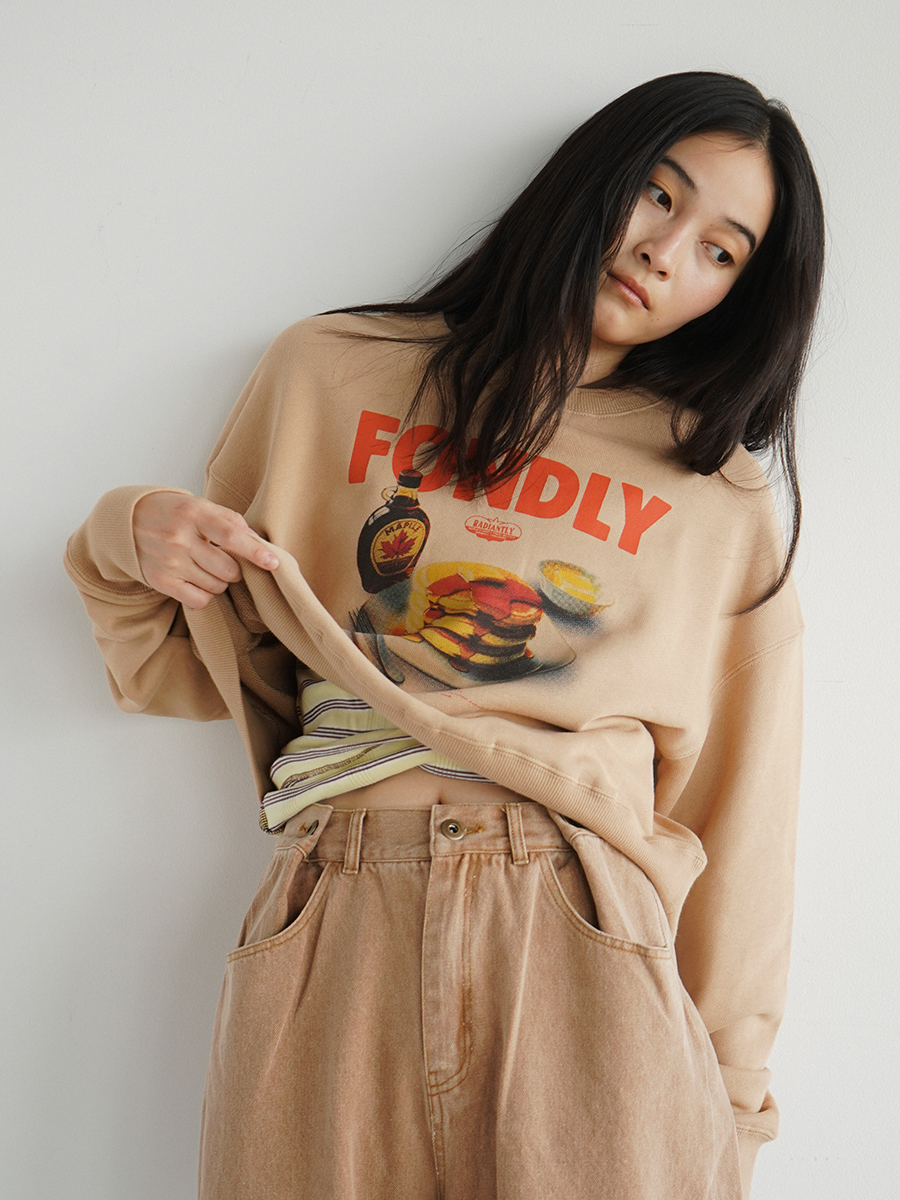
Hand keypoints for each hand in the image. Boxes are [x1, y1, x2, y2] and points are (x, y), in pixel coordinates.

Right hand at [132, 492, 278, 608]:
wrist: (128, 522)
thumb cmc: (174, 513)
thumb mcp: (200, 505)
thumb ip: (230, 520)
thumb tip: (258, 542)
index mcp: (193, 514)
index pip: (230, 534)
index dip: (254, 551)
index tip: (273, 562)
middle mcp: (180, 538)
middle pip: (228, 569)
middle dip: (235, 569)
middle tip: (224, 559)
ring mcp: (170, 562)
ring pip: (216, 586)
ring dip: (220, 581)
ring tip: (206, 566)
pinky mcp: (161, 581)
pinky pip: (199, 600)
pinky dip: (205, 594)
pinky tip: (197, 580)